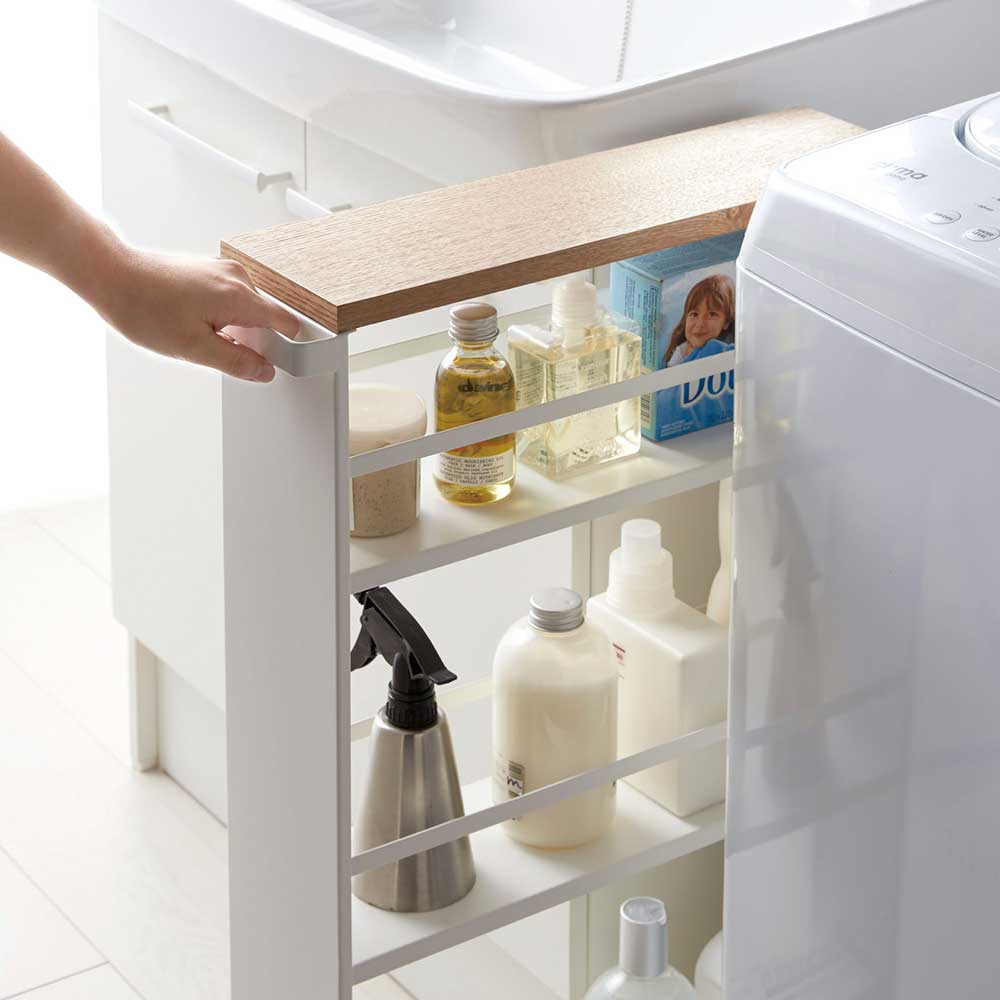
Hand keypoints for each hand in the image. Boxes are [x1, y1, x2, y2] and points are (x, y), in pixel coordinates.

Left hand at [98, 249, 298, 382]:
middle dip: (252, 340)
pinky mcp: (208, 269)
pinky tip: (191, 321)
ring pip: (247, 309)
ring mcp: (222, 269)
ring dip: (233, 328)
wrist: (110, 275)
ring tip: (197, 334)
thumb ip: (237, 363)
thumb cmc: (143, 307)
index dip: (286, 348)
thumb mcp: (194, 349)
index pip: (287, 322)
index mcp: (239, 296)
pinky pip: (230, 299)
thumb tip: (264, 372)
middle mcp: (236, 277)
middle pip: (266, 317)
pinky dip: (219, 315)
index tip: (275, 362)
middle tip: (217, 351)